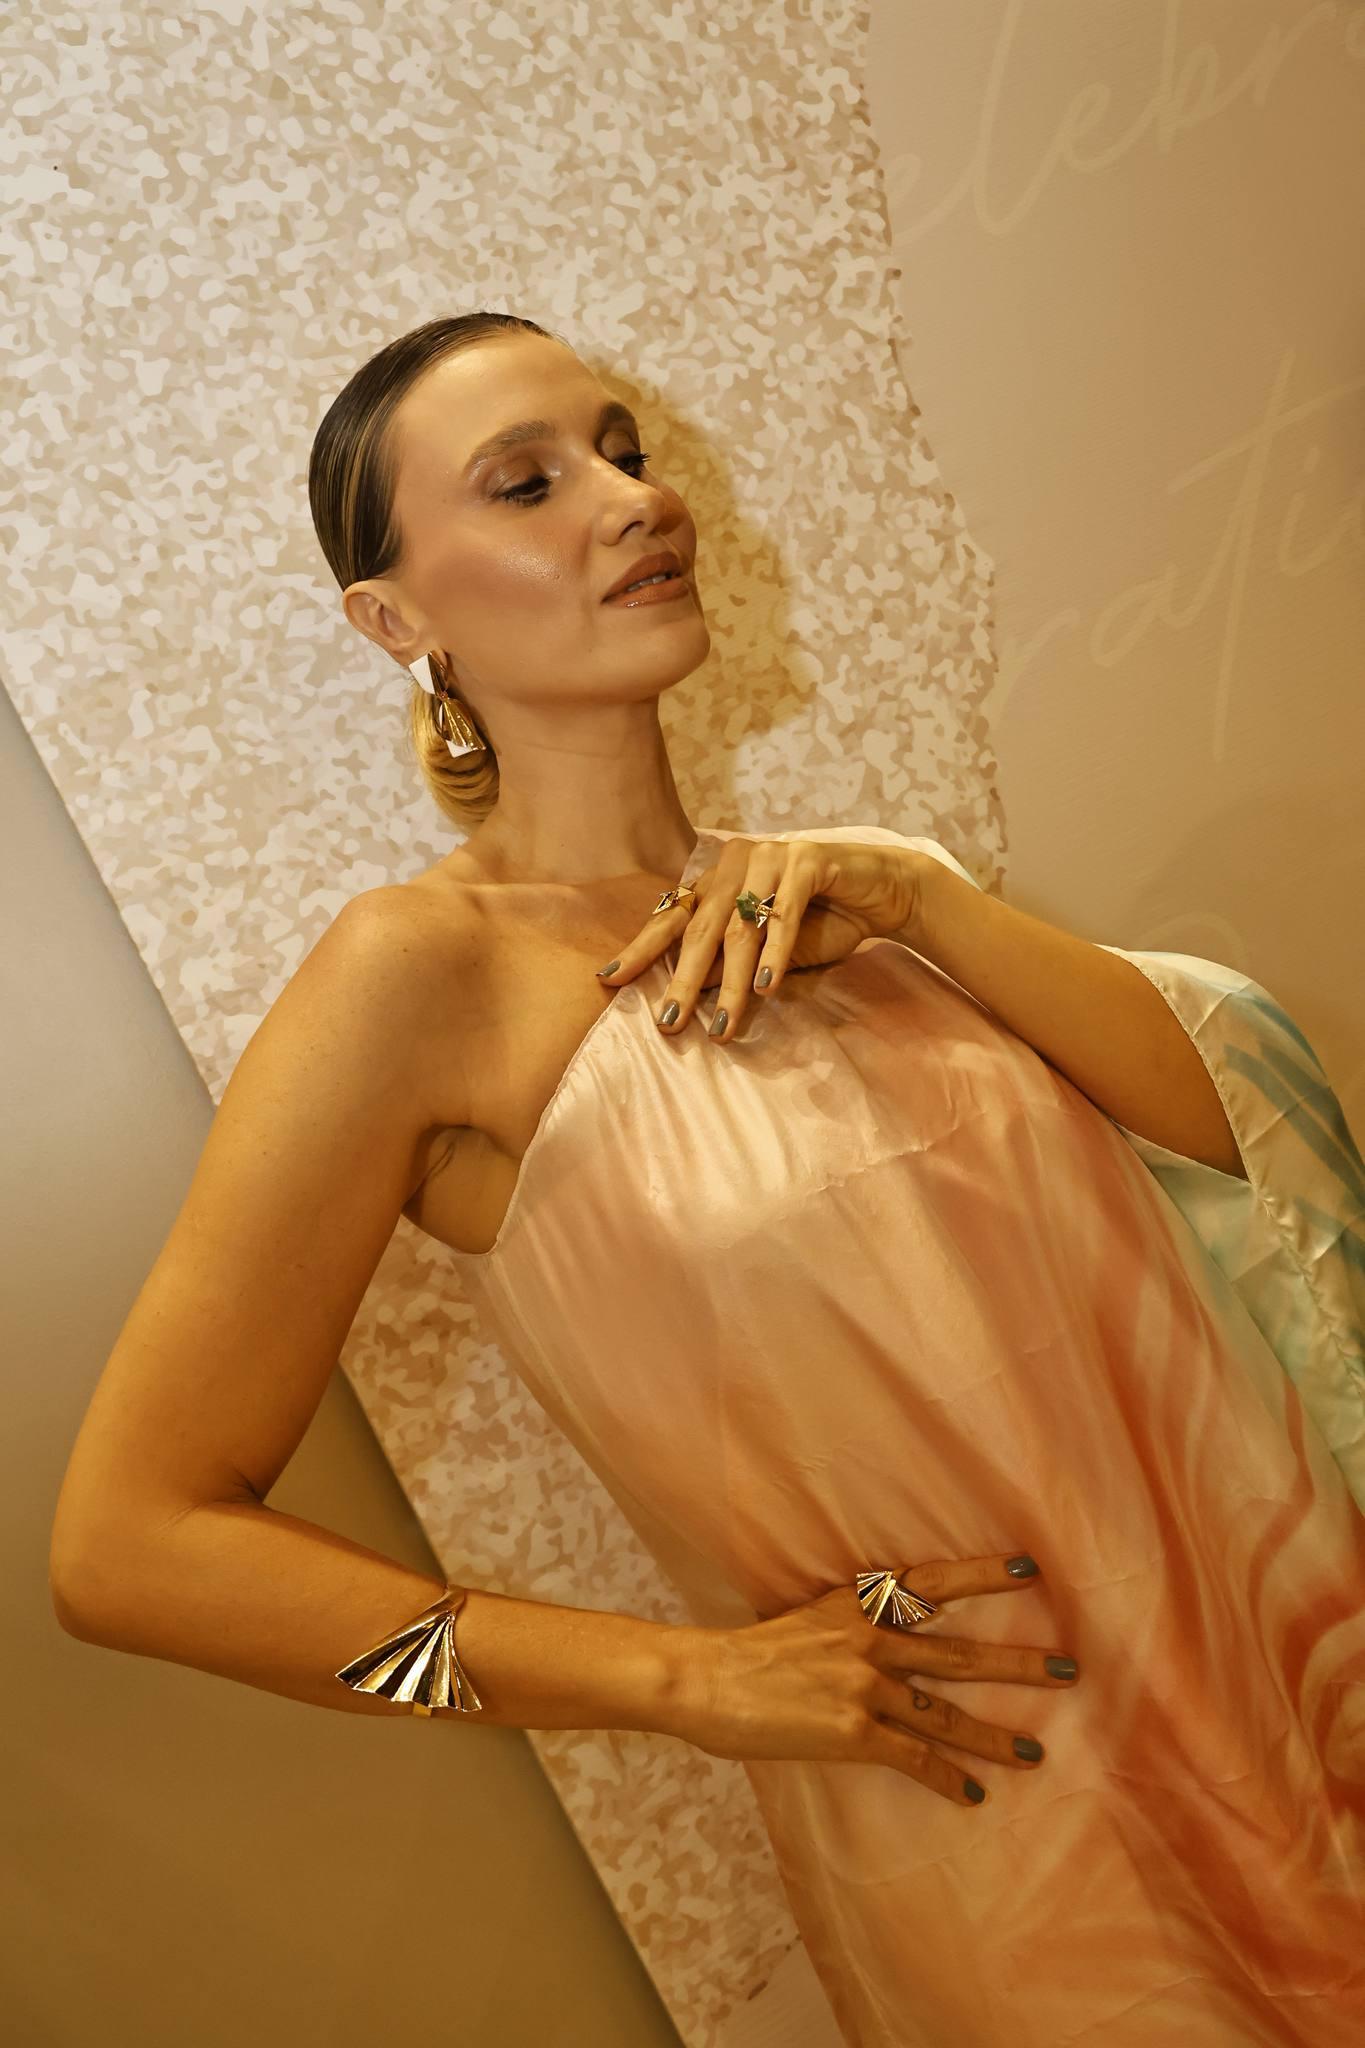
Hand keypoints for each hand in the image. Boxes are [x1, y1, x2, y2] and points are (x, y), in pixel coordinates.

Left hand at [598, 836, 927, 1043]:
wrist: (885, 891)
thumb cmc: (825, 920)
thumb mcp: (767, 952)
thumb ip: (729, 963)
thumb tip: (685, 993)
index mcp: (720, 879)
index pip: (672, 916)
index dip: (641, 948)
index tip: (608, 980)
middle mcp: (737, 862)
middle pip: (701, 928)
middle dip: (683, 979)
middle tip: (669, 1022)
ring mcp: (770, 856)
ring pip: (742, 928)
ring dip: (732, 982)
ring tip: (723, 1026)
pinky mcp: (807, 860)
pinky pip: (784, 913)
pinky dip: (775, 954)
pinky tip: (766, 988)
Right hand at [662, 1554, 1078, 1808]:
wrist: (705, 1680)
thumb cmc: (750, 1651)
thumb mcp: (809, 1615)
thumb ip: (853, 1621)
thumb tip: (893, 1626)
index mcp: (859, 1604)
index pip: (934, 1582)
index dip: (984, 1575)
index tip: (1030, 1568)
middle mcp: (870, 1640)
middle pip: (960, 1652)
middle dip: (1018, 1664)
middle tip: (1068, 1670)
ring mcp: (864, 1686)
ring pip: (947, 1713)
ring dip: (995, 1736)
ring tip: (1037, 1753)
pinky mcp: (852, 1732)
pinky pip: (913, 1757)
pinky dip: (947, 1778)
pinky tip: (973, 1795)